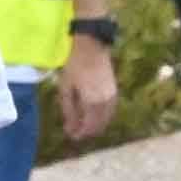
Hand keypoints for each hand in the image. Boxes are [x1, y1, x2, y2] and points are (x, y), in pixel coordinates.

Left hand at [55, 31, 120, 148]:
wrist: (91, 46)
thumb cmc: (74, 65)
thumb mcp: (67, 88)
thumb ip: (69, 109)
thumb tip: (70, 126)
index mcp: (92, 102)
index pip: (88, 126)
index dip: (79, 133)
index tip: (70, 135)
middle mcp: (105, 102)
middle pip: (99, 125)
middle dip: (87, 131)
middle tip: (75, 131)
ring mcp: (112, 96)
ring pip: (106, 119)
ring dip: (95, 124)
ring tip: (82, 123)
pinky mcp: (114, 91)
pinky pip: (109, 110)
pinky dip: (101, 116)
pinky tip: (91, 114)